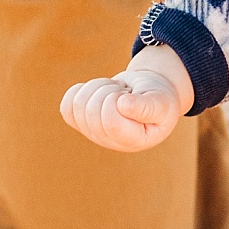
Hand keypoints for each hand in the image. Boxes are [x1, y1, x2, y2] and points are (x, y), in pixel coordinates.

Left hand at [60, 46, 193, 151]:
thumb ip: (147, 106)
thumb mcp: (161, 101)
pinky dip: (81, 90)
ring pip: (78, 104)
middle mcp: (110, 141)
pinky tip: (98, 92)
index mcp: (133, 140)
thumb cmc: (159, 98)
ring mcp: (93, 133)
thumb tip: (122, 105)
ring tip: (115, 91)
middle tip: (125, 92)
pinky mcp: (81, 122)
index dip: (115, 100)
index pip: (110, 122)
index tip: (129, 94)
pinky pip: (67, 105)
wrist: (149, 93)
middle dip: (108, 90)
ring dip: (98, 87)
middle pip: (92, 110)